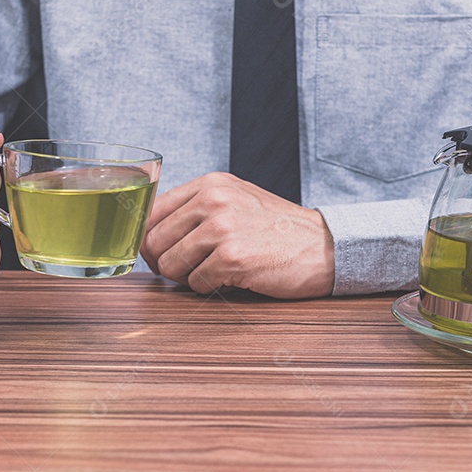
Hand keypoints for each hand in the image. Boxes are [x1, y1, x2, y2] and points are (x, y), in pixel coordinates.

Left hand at [140, 173, 335, 297]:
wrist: (323, 247)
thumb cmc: (276, 230)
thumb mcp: (235, 201)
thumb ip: (195, 209)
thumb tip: (149, 236)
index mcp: (210, 184)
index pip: (153, 213)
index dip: (152, 240)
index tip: (163, 253)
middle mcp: (214, 200)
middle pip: (155, 242)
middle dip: (167, 263)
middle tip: (190, 270)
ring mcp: (223, 228)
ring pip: (171, 265)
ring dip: (188, 277)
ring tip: (215, 272)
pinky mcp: (233, 257)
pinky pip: (196, 283)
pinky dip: (209, 288)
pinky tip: (231, 279)